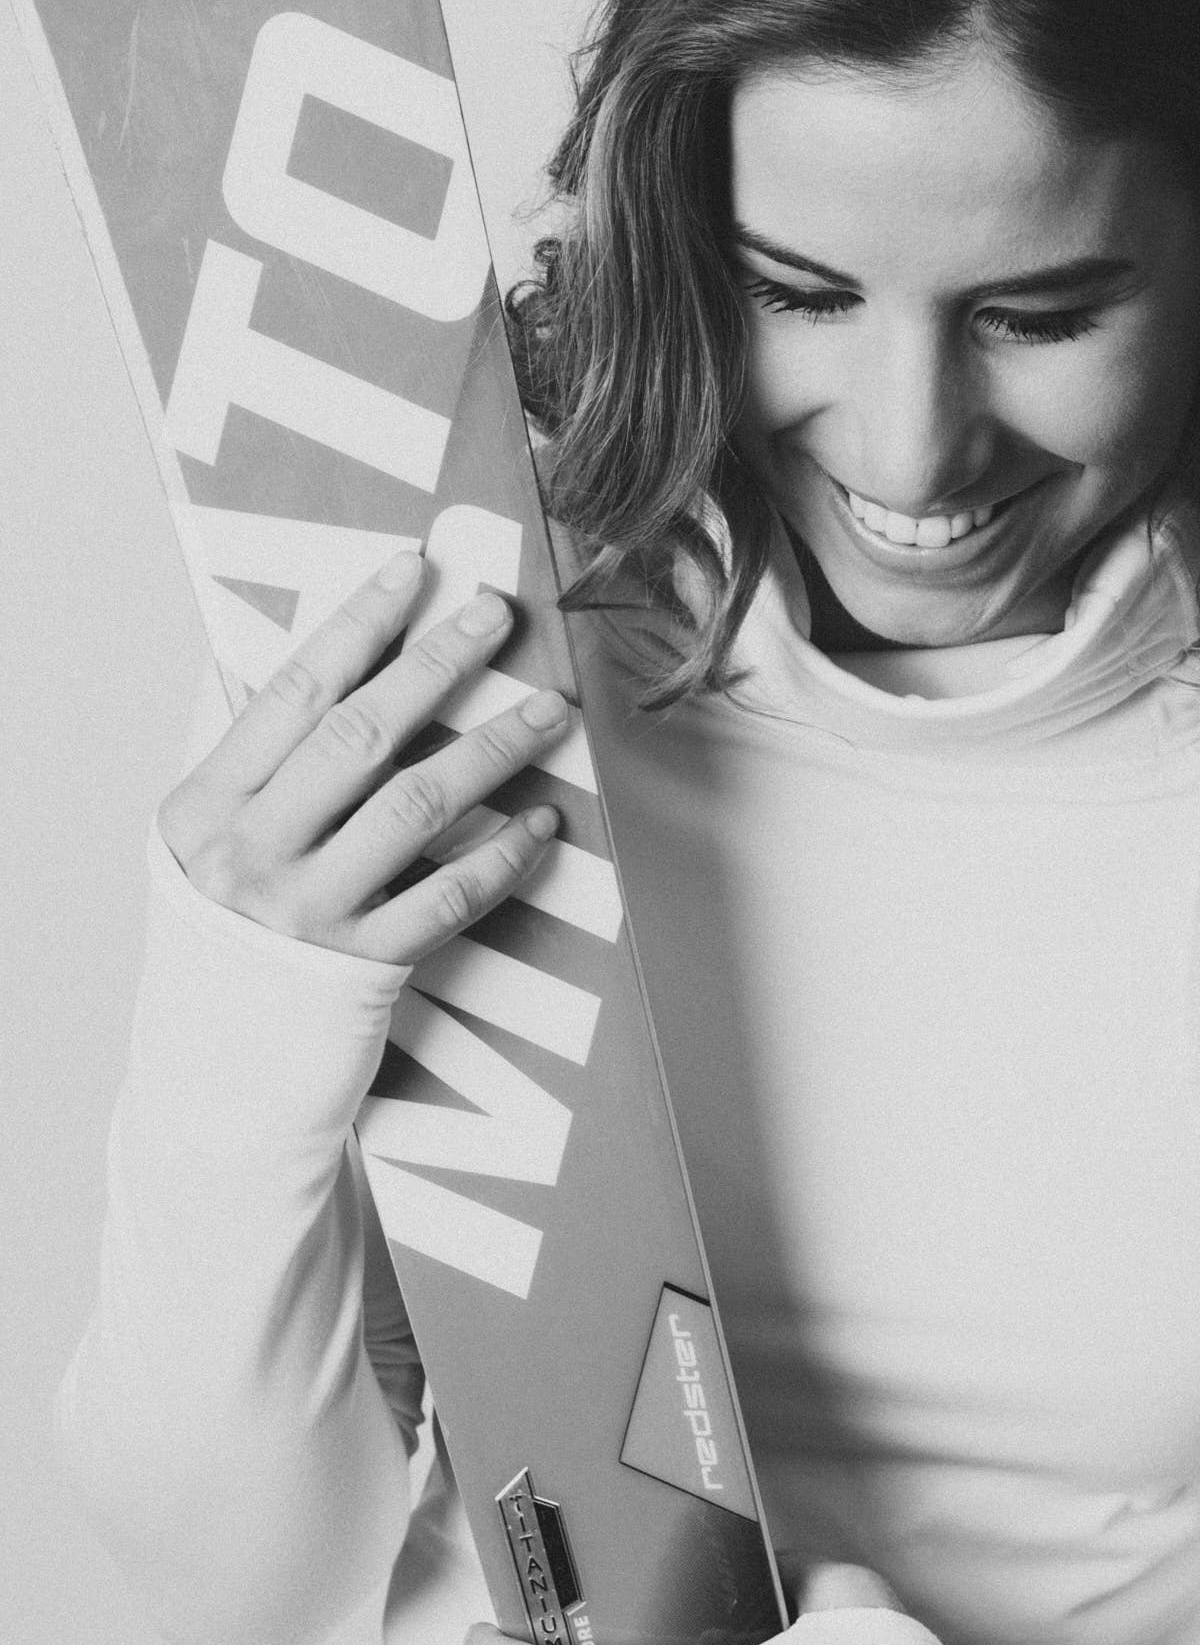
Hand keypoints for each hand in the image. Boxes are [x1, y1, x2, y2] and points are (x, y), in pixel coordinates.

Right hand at [157, 549, 567, 964]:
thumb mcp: (206, 838)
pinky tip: (543, 819)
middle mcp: (252, 853)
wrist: (213, 1074)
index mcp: (206, 805)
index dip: (357, 624)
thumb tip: (297, 657)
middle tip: (498, 614)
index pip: (293, 692)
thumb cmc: (220, 932)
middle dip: (436, 666)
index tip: (414, 570)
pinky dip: (501, 855)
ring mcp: (308, 913)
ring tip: (549, 709)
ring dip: (492, 749)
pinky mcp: (362, 969)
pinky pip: (448, 897)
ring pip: (415, 808)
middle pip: (359, 737)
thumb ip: (248, 755)